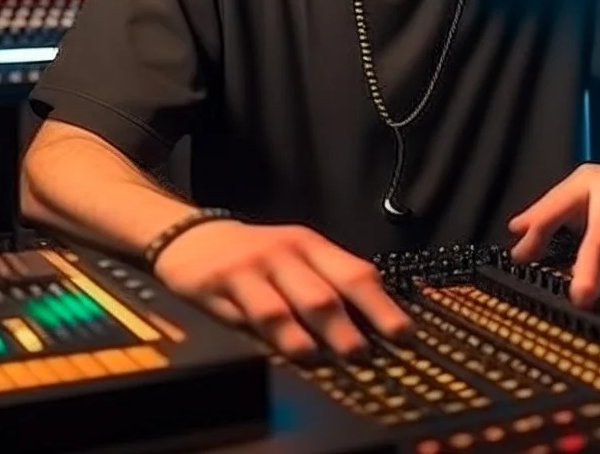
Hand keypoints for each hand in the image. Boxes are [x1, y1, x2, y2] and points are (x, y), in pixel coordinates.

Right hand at [153, 220, 412, 358]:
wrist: (194, 237)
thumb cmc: (256, 257)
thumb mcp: (296, 260)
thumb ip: (327, 285)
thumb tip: (372, 326)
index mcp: (313, 246)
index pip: (356, 273)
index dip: (381, 306)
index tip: (405, 335)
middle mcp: (288, 252)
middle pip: (326, 292)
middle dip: (350, 327)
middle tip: (368, 356)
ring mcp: (256, 267)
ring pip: (288, 306)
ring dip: (311, 336)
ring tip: (329, 360)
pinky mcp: (224, 283)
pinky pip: (251, 314)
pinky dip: (272, 336)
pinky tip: (287, 352)